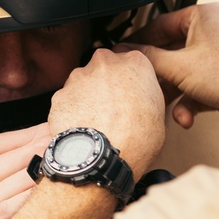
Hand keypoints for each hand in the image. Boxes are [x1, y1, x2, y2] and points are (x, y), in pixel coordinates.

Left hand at [48, 49, 164, 177]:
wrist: (102, 158)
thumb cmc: (136, 140)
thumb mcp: (158, 113)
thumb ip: (146, 93)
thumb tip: (142, 97)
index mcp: (134, 63)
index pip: (130, 60)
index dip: (128, 78)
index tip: (127, 90)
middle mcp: (105, 63)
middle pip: (103, 67)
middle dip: (105, 83)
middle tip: (112, 107)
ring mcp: (79, 77)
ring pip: (83, 82)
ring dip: (87, 96)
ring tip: (96, 121)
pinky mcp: (60, 94)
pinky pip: (67, 100)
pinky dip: (72, 110)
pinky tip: (82, 127)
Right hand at [124, 3, 218, 144]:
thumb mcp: (178, 67)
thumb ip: (148, 57)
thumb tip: (125, 51)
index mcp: (205, 15)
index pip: (162, 23)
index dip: (141, 40)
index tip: (125, 52)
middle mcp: (213, 31)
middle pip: (171, 50)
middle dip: (158, 72)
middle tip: (140, 79)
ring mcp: (218, 54)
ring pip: (181, 71)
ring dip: (172, 92)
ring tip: (163, 104)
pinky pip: (194, 85)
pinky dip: (187, 102)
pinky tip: (185, 116)